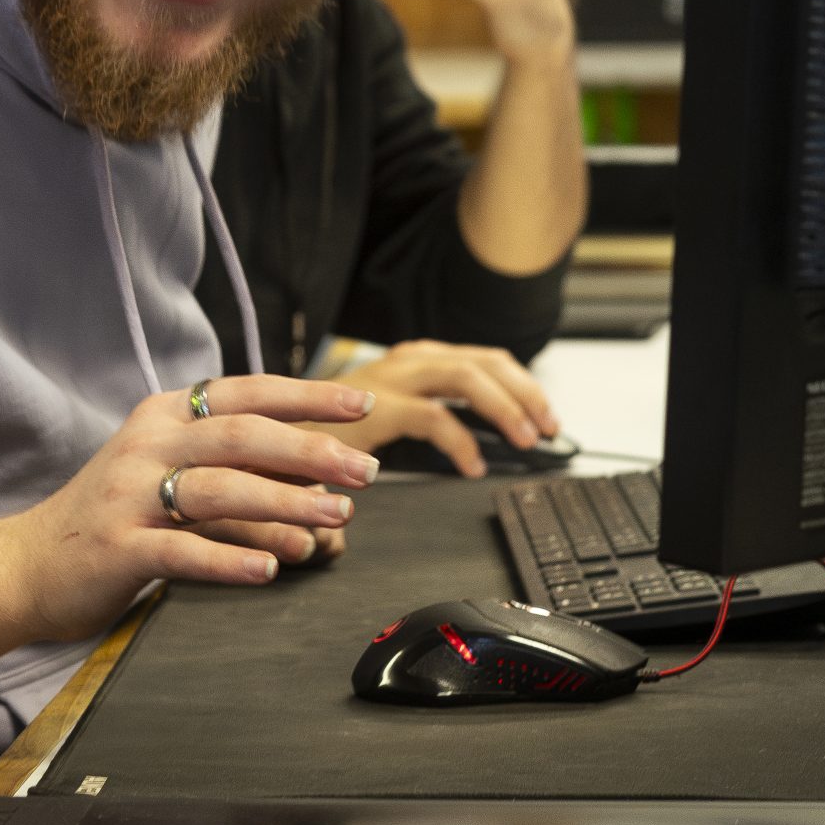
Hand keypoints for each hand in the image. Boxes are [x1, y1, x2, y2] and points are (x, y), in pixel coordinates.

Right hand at [1, 375, 381, 641]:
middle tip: (365, 472)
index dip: (306, 397)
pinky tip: (270, 568)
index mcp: (164, 416)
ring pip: (219, 489)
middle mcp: (147, 444)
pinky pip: (182, 550)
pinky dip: (229, 558)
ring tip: (333, 519)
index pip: (246, 393)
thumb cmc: (114, 519)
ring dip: (284, 503)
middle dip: (310, 450)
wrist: (27, 564)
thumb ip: (232, 470)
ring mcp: (130, 496)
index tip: (360, 405)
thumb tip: (317, 481)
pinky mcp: (118, 548)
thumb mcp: (168, 476)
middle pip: (241, 435)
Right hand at [311, 341, 561, 477]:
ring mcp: (390, 379)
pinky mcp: (373, 408)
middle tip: (549, 428)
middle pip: (485, 361)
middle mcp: (408, 361)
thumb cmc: (334, 434)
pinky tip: (472, 464)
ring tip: (524, 440)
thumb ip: (436, 419)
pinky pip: (432, 416)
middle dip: (526, 393)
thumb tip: (487, 441)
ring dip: (504, 408)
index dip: (524, 386)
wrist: (275, 437)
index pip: (486, 359)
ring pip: (466, 377)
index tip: (547, 417)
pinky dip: (461, 441)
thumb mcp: (396, 418)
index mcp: (418, 360)